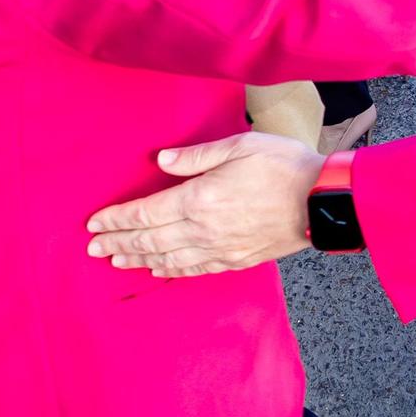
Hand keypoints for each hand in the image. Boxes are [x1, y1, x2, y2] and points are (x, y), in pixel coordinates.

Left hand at [86, 132, 323, 277]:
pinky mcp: (236, 259)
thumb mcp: (240, 145)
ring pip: (167, 259)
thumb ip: (197, 156)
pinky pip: (195, 269)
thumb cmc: (283, 165)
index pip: (145, 213)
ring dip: (137, 260)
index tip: (94, 223)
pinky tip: (157, 270)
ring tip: (115, 260)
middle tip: (93, 247)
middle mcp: (202, 229)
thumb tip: (160, 161)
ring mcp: (219, 248)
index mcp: (199, 198)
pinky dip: (170, 271)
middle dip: (118, 242)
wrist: (322, 200)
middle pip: (149, 240)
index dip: (117, 219)